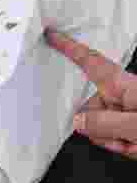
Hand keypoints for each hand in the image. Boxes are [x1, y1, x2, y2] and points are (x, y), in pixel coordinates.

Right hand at [46, 28, 136, 157]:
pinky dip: (126, 147)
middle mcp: (128, 94)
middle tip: (123, 140)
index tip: (54, 35)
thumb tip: (79, 121)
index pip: (91, 63)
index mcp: (126, 85)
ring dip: (117, 141)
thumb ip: (103, 123)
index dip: (70, 48)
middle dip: (101, 129)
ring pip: (105, 127)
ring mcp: (133, 110)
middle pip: (93, 106)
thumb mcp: (136, 127)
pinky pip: (119, 137)